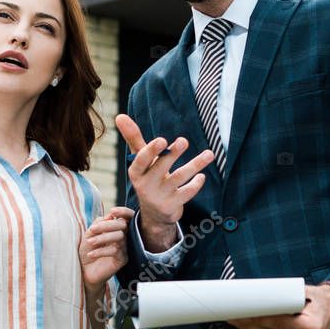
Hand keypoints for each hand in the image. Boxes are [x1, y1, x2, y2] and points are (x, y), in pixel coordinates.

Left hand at [79, 206, 135, 292]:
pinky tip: (91, 254)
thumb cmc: (87, 250)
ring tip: (90, 242)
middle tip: (92, 230)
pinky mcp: (122, 260)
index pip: (127, 217)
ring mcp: (124, 248)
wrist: (83, 271)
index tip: (113, 211)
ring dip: (102, 238)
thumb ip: (100, 223)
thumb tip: (110, 215)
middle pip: (123, 225)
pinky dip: (101, 251)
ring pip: (120, 237)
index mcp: (116, 228)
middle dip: (107, 225)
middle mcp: (124, 237)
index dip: (124, 211)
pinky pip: (115, 251)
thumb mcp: (90, 234)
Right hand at [115, 114, 213, 233]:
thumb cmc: (148, 177)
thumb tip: (120, 115)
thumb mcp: (140, 160)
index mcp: (136, 172)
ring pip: (179, 178)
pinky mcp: (172, 206)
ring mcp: (159, 196)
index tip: (162, 140)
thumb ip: (133, 138)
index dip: (151, 151)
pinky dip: (195, 184)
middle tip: (183, 141)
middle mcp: (145, 185)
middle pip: (160, 167)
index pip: (141, 161)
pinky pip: (186, 193)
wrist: (154, 214)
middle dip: (172, 154)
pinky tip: (202, 176)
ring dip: (195, 165)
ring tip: (210, 154)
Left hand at [234, 283, 329, 328]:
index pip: (276, 322)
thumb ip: (281, 296)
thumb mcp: (302, 293)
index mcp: (310, 327)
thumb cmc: (315, 298)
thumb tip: (254, 294)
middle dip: (248, 323)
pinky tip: (247, 327)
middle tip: (232, 312)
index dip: (257, 316)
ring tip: (235, 318)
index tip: (241, 310)